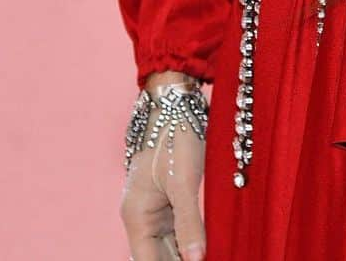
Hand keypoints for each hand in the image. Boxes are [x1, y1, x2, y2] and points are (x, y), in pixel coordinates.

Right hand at [120, 101, 206, 260]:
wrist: (173, 101)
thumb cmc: (174, 134)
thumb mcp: (183, 180)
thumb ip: (189, 223)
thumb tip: (196, 260)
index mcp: (137, 216)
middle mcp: (141, 217)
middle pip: (158, 257)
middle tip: (207, 259)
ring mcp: (154, 208)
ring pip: (168, 247)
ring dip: (185, 255)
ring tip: (208, 255)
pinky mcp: (168, 199)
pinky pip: (176, 231)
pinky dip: (188, 242)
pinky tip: (205, 248)